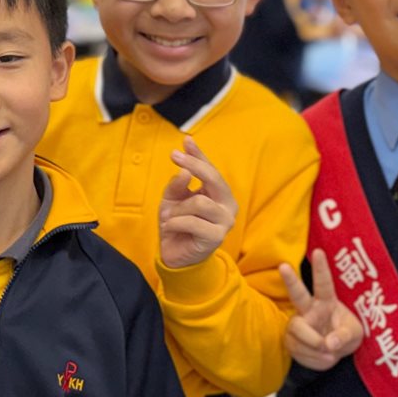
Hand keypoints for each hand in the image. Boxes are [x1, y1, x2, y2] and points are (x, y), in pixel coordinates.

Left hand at [158, 137, 237, 268]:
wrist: (176, 256)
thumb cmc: (177, 224)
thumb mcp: (172, 199)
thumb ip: (177, 185)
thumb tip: (183, 171)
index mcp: (220, 194)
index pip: (211, 169)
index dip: (199, 154)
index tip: (186, 141)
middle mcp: (228, 205)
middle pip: (214, 178)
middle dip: (194, 164)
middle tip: (175, 157)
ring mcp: (225, 222)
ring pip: (199, 202)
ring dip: (178, 208)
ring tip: (169, 217)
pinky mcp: (216, 237)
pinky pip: (192, 222)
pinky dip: (176, 222)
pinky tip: (170, 227)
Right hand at [278, 248, 364, 370]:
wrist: (333, 353)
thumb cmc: (345, 335)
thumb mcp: (354, 335)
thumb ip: (343, 337)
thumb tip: (328, 344)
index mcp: (326, 302)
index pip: (323, 284)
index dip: (321, 268)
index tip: (318, 252)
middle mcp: (309, 309)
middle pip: (297, 294)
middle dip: (291, 280)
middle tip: (283, 266)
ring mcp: (297, 324)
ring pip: (298, 332)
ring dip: (315, 347)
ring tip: (330, 354)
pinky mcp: (290, 340)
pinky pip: (298, 350)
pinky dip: (313, 359)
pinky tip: (323, 357)